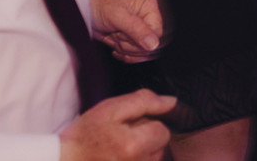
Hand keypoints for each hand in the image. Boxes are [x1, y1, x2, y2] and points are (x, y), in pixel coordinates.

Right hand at [59, 89, 175, 160]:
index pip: (163, 131)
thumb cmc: (85, 135)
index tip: (130, 125)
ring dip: (142, 151)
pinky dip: (136, 160)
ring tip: (119, 149)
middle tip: (122, 136)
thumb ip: (144, 101)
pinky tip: (119, 158)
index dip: (148, 124)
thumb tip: (171, 102)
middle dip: (147, 138)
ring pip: (153, 159)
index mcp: (133, 146)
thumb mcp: (110, 109)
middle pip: (160, 146)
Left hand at [90, 0, 165, 62]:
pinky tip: (115, 43)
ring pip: (145, 52)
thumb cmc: (101, 5)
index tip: (122, 35)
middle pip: (152, 45)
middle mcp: (150, 18)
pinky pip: (138, 55)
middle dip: (130, 45)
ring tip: (114, 37)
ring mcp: (144, 29)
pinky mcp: (137, 39)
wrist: (88, 9)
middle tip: (116, 35)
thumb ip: (137, 30)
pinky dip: (124, 54)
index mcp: (150, 7)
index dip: (140, 41)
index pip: (157, 34)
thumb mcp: (118, 16)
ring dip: (125, 49)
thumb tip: (153, 44)